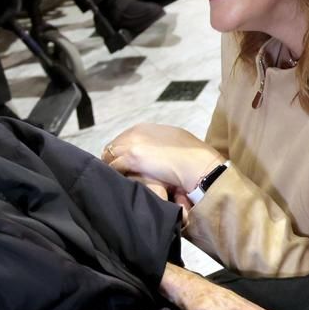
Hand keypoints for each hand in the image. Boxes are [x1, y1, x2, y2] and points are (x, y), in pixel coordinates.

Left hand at [102, 122, 222, 197]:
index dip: (121, 152)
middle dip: (113, 158)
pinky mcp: (132, 157)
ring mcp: (134, 143)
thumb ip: (158, 144)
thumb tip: (151, 154)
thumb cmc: (191, 156)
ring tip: (116, 179)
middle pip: (113, 146)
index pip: (123, 139)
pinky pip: (113, 165)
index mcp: (146, 128)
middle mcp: (137, 132)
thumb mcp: (172, 142)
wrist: (198, 165)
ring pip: (110, 155)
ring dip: (112, 166)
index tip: (122, 163)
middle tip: (116, 173)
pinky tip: (119, 181)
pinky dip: (114, 173)